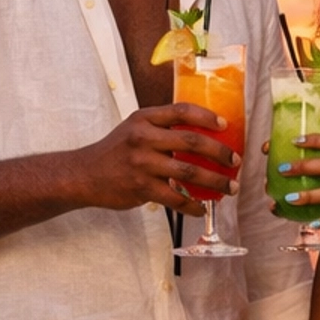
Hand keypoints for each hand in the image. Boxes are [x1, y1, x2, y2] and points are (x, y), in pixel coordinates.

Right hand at [76, 103, 238, 213]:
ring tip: (230, 187)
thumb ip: (160, 128)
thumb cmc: (114, 152)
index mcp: (144, 119)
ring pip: (190, 172)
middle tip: (235, 161)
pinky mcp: (142, 188)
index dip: (207, 117)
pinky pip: (176, 198)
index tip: (224, 126)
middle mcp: (144, 138)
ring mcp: (143, 163)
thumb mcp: (133, 129)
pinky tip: (203, 209)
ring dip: (215, 182)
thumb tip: (199, 136)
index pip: (182, 111)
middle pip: (193, 141)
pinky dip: (193, 206)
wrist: (84, 175)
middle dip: (220, 153)